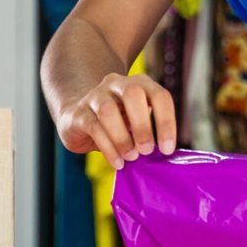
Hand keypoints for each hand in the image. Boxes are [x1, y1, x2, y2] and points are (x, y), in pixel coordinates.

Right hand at [57, 73, 176, 167]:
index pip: (159, 96)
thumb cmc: (117, 123)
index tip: (167, 148)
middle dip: (142, 125)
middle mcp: (117, 84)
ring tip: (131, 157)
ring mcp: (96, 95)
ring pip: (108, 110)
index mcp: (140, 84)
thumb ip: (149, 133)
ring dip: (122, 138)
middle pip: (133, 93)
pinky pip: (94, 127)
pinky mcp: (79, 113)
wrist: (79, 118)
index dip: (166, 122)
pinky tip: (117, 162)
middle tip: (147, 151)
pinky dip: (108, 148)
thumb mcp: (137, 122)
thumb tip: (163, 155)